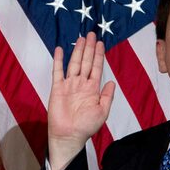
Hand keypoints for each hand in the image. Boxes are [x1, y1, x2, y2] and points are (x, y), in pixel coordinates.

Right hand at [47, 32, 114, 169]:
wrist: (69, 135)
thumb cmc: (86, 126)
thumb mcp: (103, 112)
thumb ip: (107, 96)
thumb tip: (111, 82)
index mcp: (92, 89)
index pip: (97, 68)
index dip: (99, 55)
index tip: (101, 43)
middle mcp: (81, 84)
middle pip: (86, 62)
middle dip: (89, 48)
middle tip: (92, 34)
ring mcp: (69, 85)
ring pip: (74, 63)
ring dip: (78, 51)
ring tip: (81, 38)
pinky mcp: (57, 88)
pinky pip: (57, 71)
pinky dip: (58, 60)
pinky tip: (60, 49)